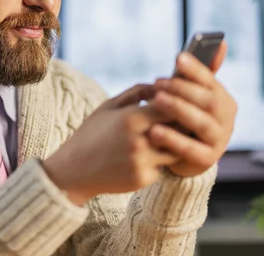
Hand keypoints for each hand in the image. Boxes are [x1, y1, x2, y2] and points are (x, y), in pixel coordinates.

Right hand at [42, 84, 178, 205]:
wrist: (74, 170)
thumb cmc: (91, 133)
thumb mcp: (108, 106)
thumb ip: (136, 92)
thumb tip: (161, 84)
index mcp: (130, 118)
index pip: (171, 106)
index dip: (180, 102)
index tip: (183, 99)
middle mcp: (139, 141)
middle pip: (179, 128)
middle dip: (184, 122)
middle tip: (189, 117)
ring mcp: (143, 162)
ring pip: (177, 149)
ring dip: (178, 143)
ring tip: (176, 135)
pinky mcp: (143, 178)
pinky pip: (163, 166)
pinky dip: (162, 160)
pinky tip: (153, 155)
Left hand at [147, 41, 236, 176]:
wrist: (180, 156)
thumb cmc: (183, 118)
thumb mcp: (189, 96)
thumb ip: (199, 73)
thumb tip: (222, 42)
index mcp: (222, 99)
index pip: (211, 81)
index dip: (195, 69)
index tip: (177, 58)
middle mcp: (226, 119)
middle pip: (208, 101)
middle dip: (182, 89)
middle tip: (158, 82)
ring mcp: (219, 140)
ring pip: (201, 123)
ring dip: (178, 110)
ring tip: (155, 101)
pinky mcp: (206, 160)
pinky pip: (190, 149)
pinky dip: (172, 139)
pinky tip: (153, 131)